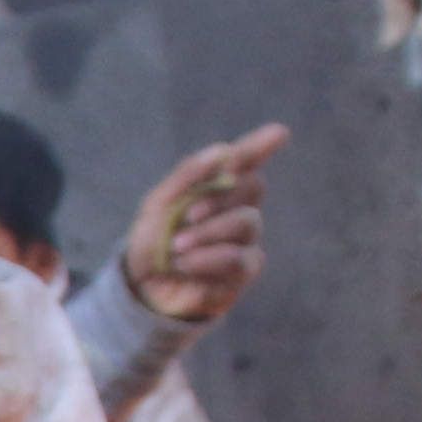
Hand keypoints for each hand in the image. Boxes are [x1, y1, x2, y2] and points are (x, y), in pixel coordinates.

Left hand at [124, 123, 287, 324]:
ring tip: (176, 246)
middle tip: (188, 216)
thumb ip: (187, 176)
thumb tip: (222, 150)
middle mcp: (238, 208)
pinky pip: (239, 257)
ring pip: (247, 222)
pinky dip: (208, 258)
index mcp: (218, 187)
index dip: (262, 146)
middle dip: (220, 197)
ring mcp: (245, 239)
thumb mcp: (158, 205)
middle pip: (253, 186)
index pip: (246, 161)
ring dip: (208, 232)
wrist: (141, 288)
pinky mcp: (244, 270)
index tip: (279, 133)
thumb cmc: (152, 241)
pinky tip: (184, 264)